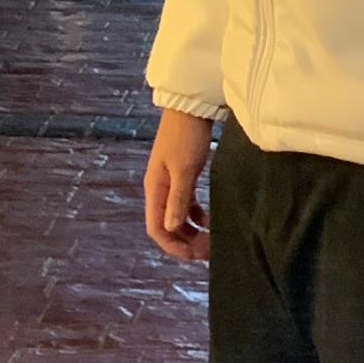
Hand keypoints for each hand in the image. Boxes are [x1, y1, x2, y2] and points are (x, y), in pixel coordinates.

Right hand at [144, 110, 213, 262]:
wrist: (190, 106)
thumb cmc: (186, 136)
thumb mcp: (184, 169)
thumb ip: (178, 199)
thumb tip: (172, 229)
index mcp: (155, 189)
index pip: (156, 228)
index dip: (173, 246)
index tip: (194, 256)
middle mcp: (158, 189)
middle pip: (165, 225)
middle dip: (184, 242)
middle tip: (207, 250)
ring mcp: (169, 182)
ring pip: (176, 217)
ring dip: (189, 231)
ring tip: (209, 239)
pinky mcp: (181, 175)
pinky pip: (183, 204)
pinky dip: (194, 215)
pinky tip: (207, 218)